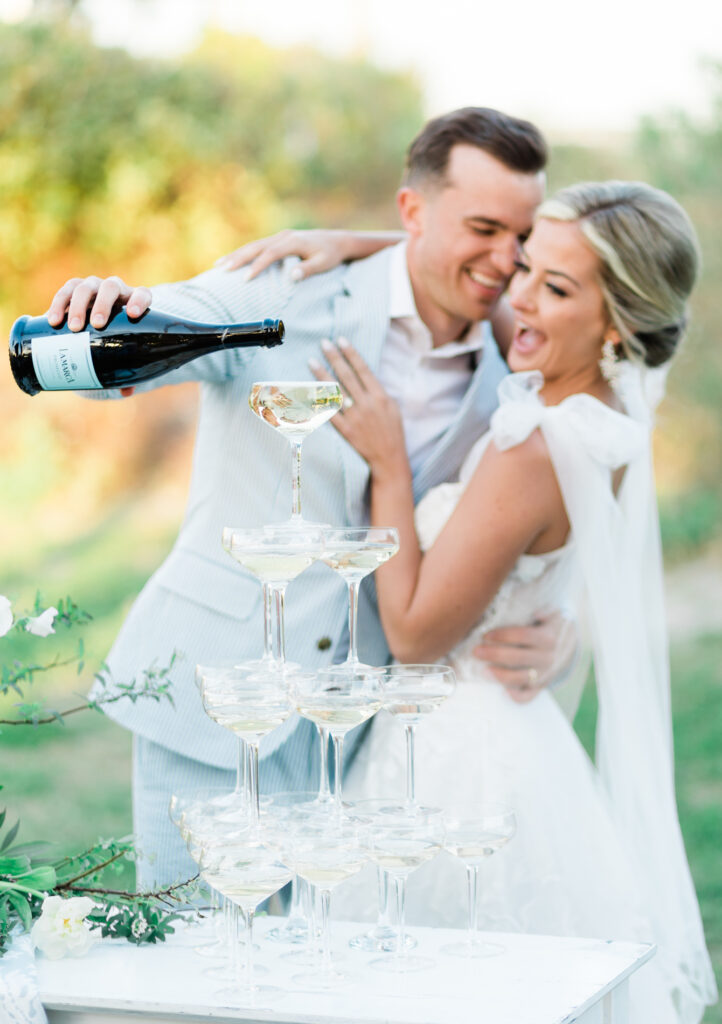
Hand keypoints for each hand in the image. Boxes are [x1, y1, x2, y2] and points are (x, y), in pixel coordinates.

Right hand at [46, 276, 151, 395]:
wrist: (101, 320)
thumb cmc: (120, 337)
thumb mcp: (126, 349)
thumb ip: (129, 369)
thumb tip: (126, 391)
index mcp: (135, 300)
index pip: (142, 295)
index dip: (139, 301)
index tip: (133, 314)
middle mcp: (115, 290)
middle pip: (111, 288)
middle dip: (104, 305)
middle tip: (97, 324)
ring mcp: (94, 286)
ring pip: (86, 287)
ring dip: (79, 305)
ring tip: (74, 327)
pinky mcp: (74, 288)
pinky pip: (66, 291)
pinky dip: (58, 304)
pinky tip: (53, 320)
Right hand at [215, 229, 352, 281]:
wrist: (336, 241)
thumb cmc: (330, 254)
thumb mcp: (323, 263)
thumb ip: (308, 269)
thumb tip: (292, 277)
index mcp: (293, 241)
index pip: (271, 254)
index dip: (258, 266)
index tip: (246, 279)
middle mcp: (283, 236)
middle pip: (256, 247)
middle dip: (237, 258)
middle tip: (221, 269)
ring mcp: (279, 237)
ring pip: (253, 245)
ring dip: (236, 255)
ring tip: (218, 265)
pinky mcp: (278, 240)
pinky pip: (257, 246)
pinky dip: (243, 253)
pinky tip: (232, 260)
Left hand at [309, 338, 406, 478]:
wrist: (389, 458)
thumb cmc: (393, 431)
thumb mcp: (392, 407)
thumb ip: (379, 392)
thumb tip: (365, 376)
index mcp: (380, 396)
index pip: (363, 369)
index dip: (351, 353)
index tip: (341, 340)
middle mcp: (366, 404)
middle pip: (347, 376)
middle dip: (334, 358)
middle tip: (323, 343)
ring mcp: (355, 417)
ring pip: (335, 391)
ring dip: (322, 375)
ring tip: (311, 361)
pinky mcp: (346, 429)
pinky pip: (330, 412)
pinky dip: (319, 401)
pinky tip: (310, 389)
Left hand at [473, 610, 576, 702]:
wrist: (567, 645)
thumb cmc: (548, 626)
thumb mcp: (551, 613)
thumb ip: (543, 610)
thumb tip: (536, 612)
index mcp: (547, 638)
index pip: (523, 636)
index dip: (503, 635)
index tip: (486, 635)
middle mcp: (547, 657)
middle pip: (517, 657)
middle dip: (494, 654)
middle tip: (477, 651)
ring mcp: (545, 674)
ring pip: (521, 678)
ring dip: (500, 676)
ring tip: (483, 671)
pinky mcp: (541, 686)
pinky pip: (529, 696)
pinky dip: (517, 696)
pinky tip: (503, 691)